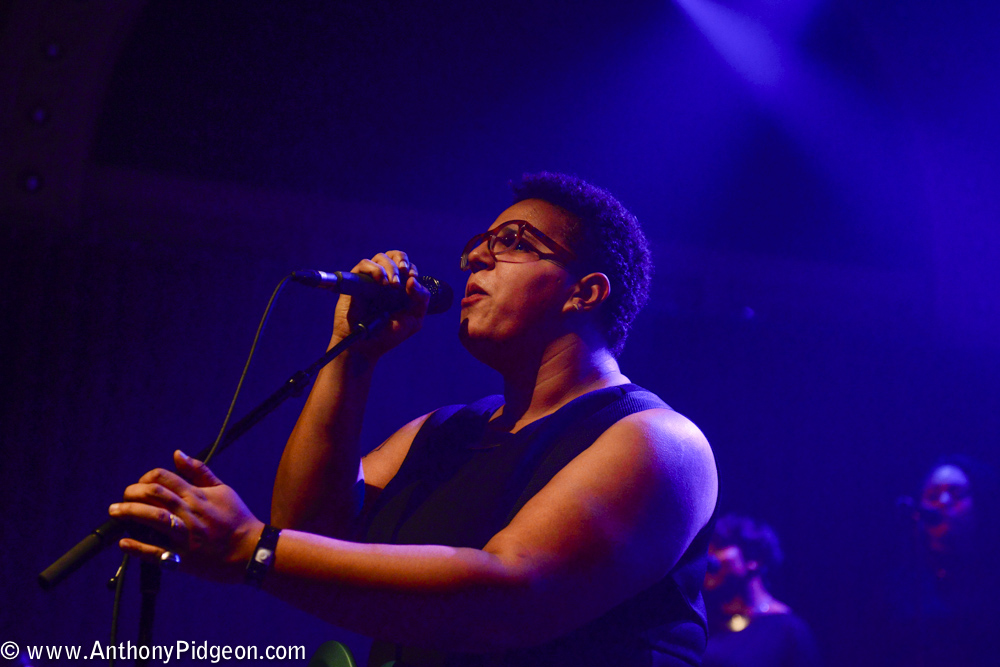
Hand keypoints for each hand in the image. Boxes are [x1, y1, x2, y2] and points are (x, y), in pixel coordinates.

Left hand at [110, 450, 264, 583]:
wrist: (251, 550)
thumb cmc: (238, 519)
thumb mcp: (223, 489)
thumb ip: (199, 471)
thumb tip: (178, 454)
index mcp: (198, 495)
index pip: (164, 478)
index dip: (147, 477)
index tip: (141, 484)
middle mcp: (189, 512)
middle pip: (154, 495)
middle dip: (132, 493)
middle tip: (123, 497)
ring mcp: (185, 535)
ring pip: (152, 518)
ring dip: (129, 513)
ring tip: (116, 512)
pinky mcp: (182, 558)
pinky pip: (154, 551)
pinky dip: (136, 547)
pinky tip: (123, 542)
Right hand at [331, 250, 429, 360]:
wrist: (366, 346)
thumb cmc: (389, 334)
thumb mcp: (414, 319)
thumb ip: (421, 299)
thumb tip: (412, 280)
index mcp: (401, 287)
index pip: (408, 266)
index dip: (412, 268)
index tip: (412, 279)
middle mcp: (386, 280)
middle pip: (394, 255)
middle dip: (402, 260)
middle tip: (404, 273)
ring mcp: (371, 280)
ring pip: (380, 257)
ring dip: (389, 267)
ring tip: (391, 285)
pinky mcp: (356, 282)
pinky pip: (363, 264)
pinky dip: (374, 269)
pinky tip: (381, 282)